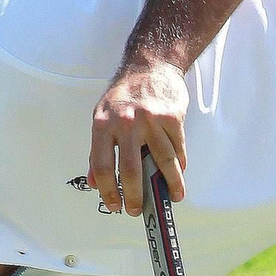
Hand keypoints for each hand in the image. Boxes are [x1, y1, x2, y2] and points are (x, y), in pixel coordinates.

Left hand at [89, 57, 190, 212]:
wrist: (150, 65)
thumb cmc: (124, 94)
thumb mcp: (102, 117)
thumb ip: (98, 150)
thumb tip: (94, 183)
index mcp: (103, 124)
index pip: (102, 166)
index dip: (108, 191)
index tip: (115, 205)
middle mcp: (126, 123)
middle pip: (132, 171)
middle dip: (136, 197)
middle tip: (138, 209)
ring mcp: (151, 120)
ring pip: (164, 163)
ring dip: (170, 186)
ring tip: (172, 197)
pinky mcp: (173, 118)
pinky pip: (178, 150)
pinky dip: (180, 166)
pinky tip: (179, 175)